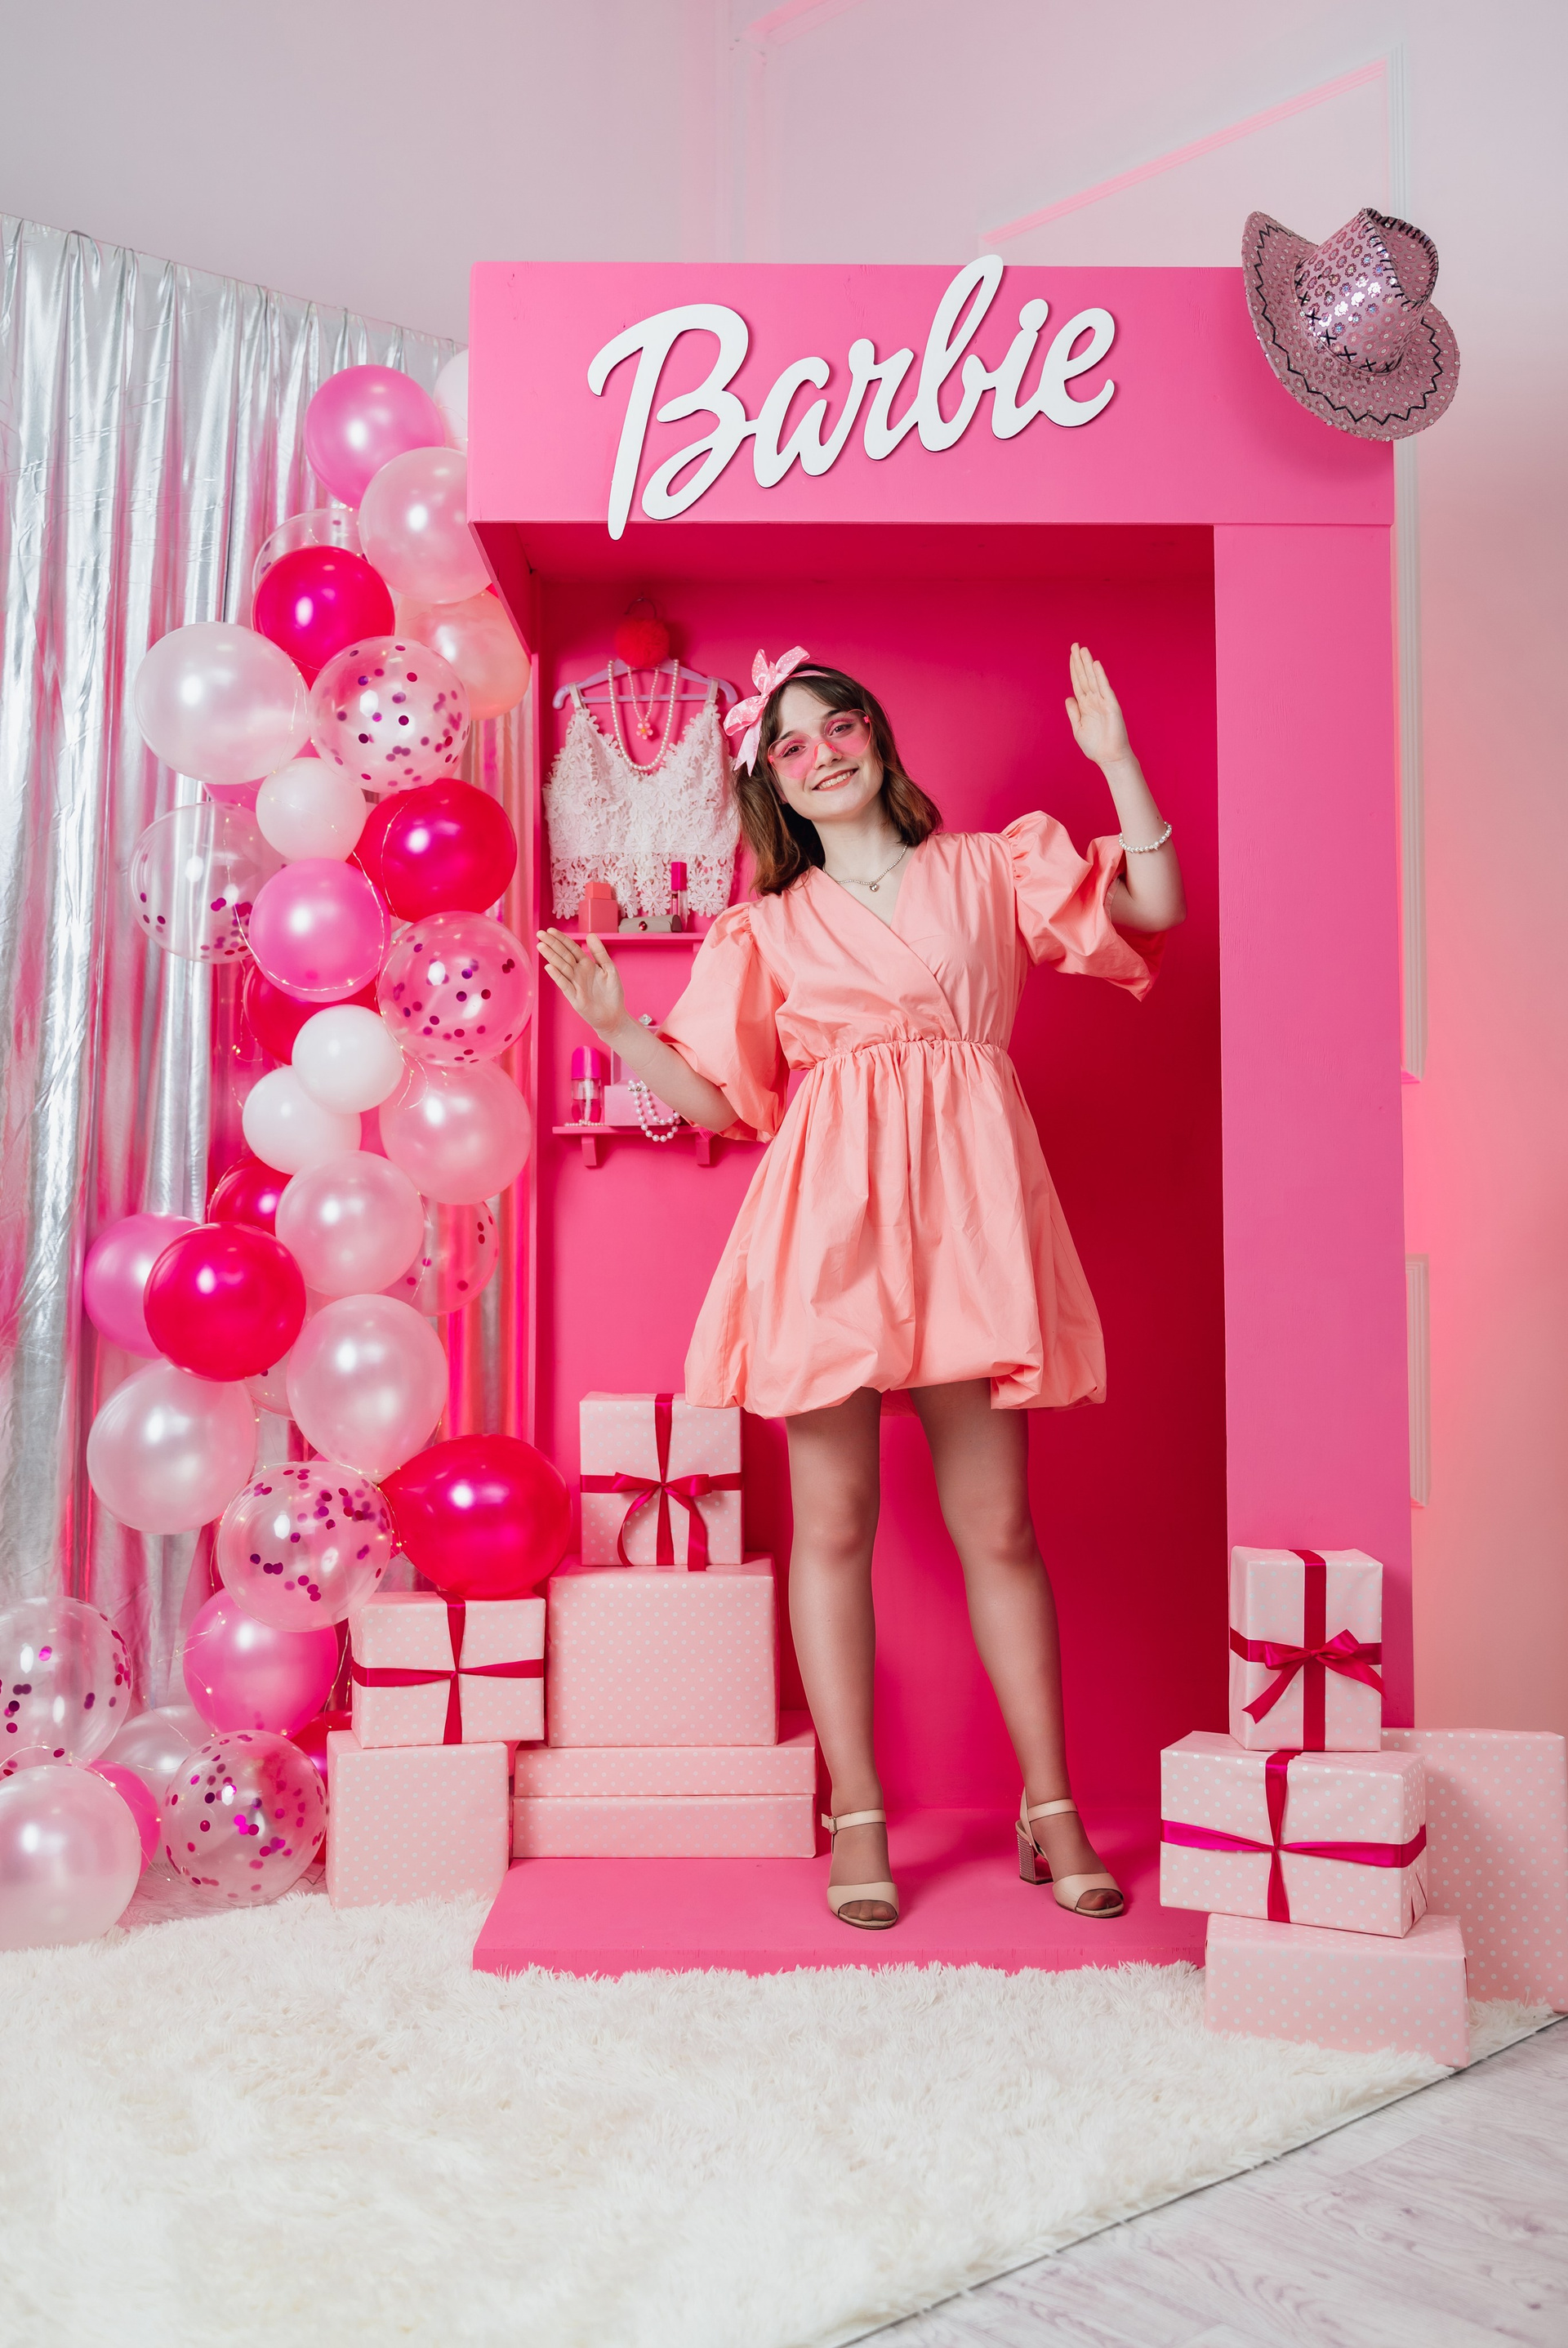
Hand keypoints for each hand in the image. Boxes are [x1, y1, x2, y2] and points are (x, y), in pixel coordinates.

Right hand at [536, 928, 625, 1036]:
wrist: (614, 1015)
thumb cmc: (612, 993)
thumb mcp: (609, 968)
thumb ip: (599, 952)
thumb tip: (590, 935)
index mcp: (586, 964)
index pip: (571, 949)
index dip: (562, 939)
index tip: (550, 930)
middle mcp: (578, 973)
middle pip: (563, 956)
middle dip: (552, 944)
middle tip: (540, 934)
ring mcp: (575, 984)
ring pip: (561, 967)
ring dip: (551, 957)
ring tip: (541, 946)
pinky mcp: (574, 997)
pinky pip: (564, 985)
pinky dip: (557, 976)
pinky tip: (549, 967)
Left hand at [1065, 642, 1131, 769]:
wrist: (1109, 757)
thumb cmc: (1095, 746)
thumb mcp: (1078, 728)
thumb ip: (1073, 712)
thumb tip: (1068, 698)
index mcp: (1085, 705)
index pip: (1078, 683)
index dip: (1074, 669)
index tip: (1071, 655)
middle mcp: (1094, 700)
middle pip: (1084, 677)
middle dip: (1079, 661)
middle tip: (1074, 645)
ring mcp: (1103, 701)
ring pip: (1093, 679)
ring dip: (1088, 664)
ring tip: (1083, 649)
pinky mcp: (1111, 706)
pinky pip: (1104, 688)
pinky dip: (1100, 676)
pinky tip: (1096, 665)